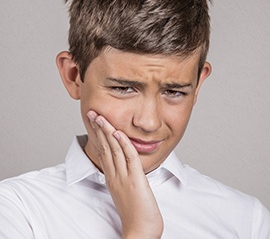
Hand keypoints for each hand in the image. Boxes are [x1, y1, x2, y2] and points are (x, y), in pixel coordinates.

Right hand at [87, 110, 162, 238]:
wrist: (140, 231)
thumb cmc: (135, 213)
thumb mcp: (125, 191)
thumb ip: (122, 177)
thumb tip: (121, 166)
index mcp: (112, 177)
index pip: (103, 151)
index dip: (98, 135)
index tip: (95, 122)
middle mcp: (115, 175)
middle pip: (105, 147)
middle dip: (98, 129)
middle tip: (92, 113)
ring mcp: (123, 177)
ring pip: (114, 149)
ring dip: (107, 132)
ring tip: (100, 117)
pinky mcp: (135, 180)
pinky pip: (129, 158)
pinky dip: (124, 144)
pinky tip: (118, 133)